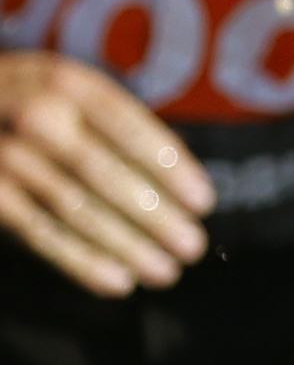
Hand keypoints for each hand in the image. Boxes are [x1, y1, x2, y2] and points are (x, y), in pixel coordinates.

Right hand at [0, 52, 209, 291]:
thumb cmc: (29, 100)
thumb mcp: (67, 89)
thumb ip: (111, 124)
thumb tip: (177, 179)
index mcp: (68, 83)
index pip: (129, 128)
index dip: (170, 167)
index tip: (203, 203)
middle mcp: (36, 117)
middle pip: (105, 173)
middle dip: (155, 215)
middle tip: (192, 246)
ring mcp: (7, 157)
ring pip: (75, 209)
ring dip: (125, 245)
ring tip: (164, 271)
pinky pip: (39, 232)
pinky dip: (81, 260)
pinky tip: (117, 281)